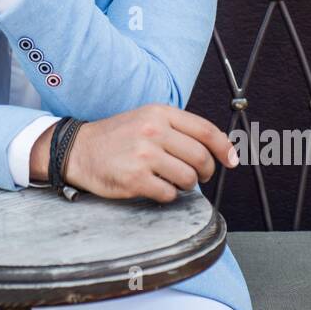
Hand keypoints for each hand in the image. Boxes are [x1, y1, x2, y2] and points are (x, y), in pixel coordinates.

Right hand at [57, 104, 238, 202]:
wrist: (78, 150)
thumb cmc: (116, 137)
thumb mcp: (146, 118)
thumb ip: (178, 129)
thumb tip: (216, 148)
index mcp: (159, 114)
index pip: (206, 131)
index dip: (225, 148)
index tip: (232, 160)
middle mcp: (153, 131)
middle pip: (201, 157)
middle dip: (205, 171)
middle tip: (197, 176)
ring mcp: (143, 155)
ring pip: (188, 178)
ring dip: (185, 184)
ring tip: (171, 180)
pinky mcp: (135, 179)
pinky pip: (168, 194)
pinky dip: (167, 195)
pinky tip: (155, 187)